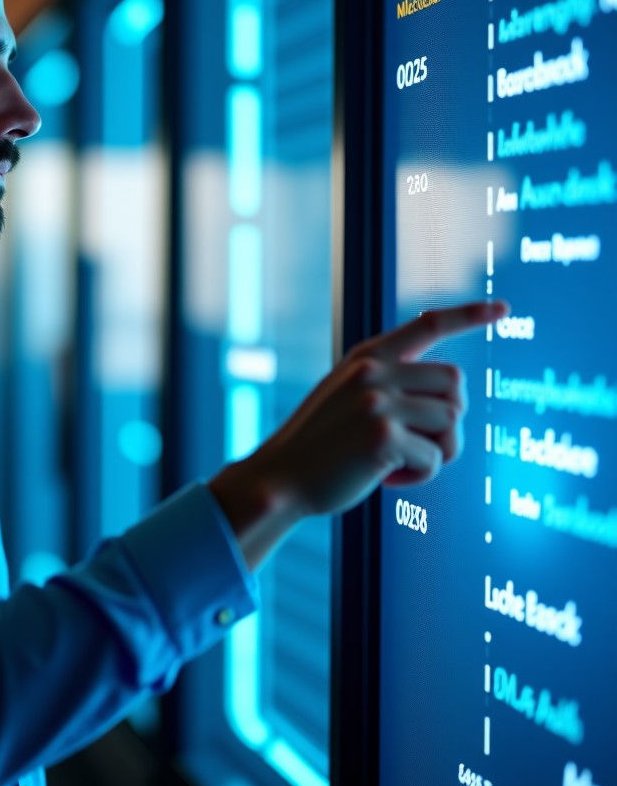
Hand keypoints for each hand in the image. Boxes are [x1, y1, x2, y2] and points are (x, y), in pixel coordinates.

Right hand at [243, 300, 509, 518]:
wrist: (281, 478)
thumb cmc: (320, 444)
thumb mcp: (346, 395)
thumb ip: (386, 383)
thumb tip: (452, 400)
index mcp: (367, 357)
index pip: (429, 325)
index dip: (469, 315)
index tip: (503, 307)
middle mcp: (373, 371)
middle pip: (455, 384)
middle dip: (448, 418)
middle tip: (418, 442)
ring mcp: (377, 401)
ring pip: (451, 421)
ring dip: (435, 451)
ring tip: (397, 461)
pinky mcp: (382, 436)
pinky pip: (435, 458)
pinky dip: (419, 475)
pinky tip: (387, 478)